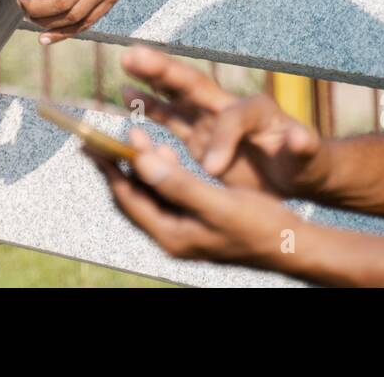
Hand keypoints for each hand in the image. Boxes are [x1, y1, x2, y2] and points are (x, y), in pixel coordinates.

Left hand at [90, 130, 300, 268]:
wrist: (291, 245)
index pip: (128, 198)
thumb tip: (141, 161)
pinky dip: (159, 171)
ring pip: (148, 194)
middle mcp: (172, 235)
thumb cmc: (259, 224)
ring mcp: (183, 230)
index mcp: (172, 235)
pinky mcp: (195, 222)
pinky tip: (164, 152)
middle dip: (116, 167)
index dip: (109, 169)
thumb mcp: (217, 202)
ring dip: (139, 166)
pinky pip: (165, 194)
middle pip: (132, 197)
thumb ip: (178, 183)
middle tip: (99, 138)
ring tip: (131, 138)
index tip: (92, 142)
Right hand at [121, 46, 330, 199]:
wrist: (295, 171)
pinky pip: (169, 116)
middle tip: (134, 54)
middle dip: (165, 69)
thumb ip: (305, 146)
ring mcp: (210, 119)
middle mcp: (228, 107)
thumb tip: (299, 137)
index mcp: (256, 111)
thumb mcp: (309, 158)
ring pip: (176, 94)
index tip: (214, 168)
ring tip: (125, 62)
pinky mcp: (198, 135)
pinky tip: (124, 92)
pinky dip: (147, 104)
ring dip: (151, 78)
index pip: (233, 117)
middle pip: (194, 82)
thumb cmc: (305, 163)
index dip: (222, 138)